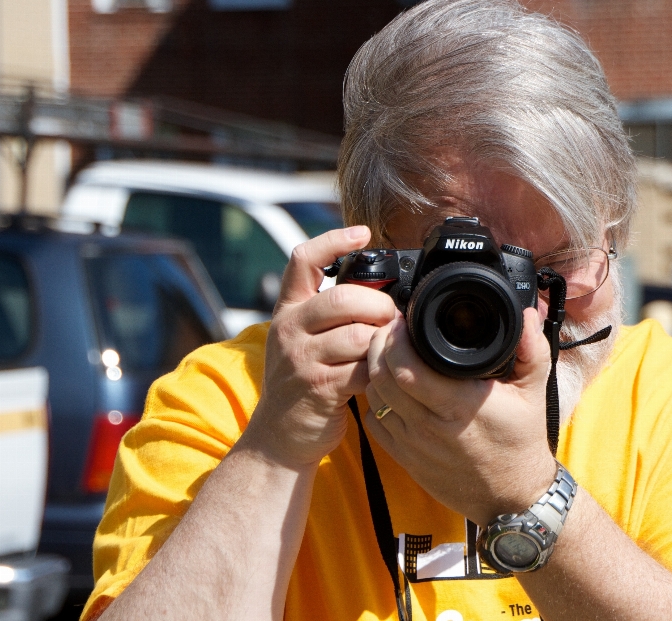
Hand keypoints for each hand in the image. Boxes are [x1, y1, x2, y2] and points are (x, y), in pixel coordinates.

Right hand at [241, 226, 398, 469]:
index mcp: (287, 311)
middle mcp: (289, 329)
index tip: (362, 233)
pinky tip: (380, 375)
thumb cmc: (302, 384)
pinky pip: (364, 368)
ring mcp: (302, 358)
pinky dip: (381, 371)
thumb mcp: (301, 341)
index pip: (302, 260)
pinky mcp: (319, 387)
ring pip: (359, 334)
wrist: (279, 438)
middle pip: (345, 297)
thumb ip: (328, 314)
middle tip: (391, 320)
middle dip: (380, 306)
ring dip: (383, 342)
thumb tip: (380, 288)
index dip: (334, 240)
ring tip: (387, 350)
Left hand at [363, 307, 556, 524]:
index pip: (406, 367)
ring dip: (373, 370)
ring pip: (372, 397)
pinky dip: (374, 399)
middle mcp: (429, 426)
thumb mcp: (534, 392)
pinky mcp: (404, 458)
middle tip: (388, 329)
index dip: (395, 339)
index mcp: (458, 405)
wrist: (511, 497)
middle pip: (381, 377)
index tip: (402, 320)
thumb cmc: (521, 442)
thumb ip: (532, 350)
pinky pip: (373, 422)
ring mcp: (412, 444)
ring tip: (387, 352)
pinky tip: (388, 386)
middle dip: (378, 346)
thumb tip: (525, 315)